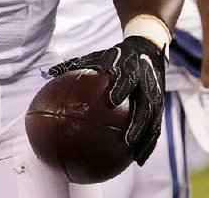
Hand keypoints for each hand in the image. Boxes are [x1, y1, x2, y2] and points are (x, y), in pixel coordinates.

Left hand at [49, 36, 165, 164]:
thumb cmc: (115, 56)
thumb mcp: (97, 56)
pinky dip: (148, 143)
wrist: (146, 50)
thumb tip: (48, 72)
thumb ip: (76, 64)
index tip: (112, 100)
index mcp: (130, 69)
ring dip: (146, 138)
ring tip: (135, 154)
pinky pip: (156, 127)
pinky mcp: (159, 106)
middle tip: (127, 139)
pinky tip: (138, 158)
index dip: (121, 88)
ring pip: (153, 120)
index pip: (127, 78)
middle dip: (138, 123)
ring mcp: (155, 96)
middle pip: (146, 105)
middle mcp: (145, 83)